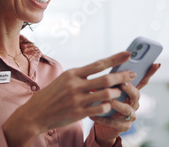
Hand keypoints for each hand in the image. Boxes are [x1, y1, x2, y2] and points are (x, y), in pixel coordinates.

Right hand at [3, 52, 136, 145]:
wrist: (35, 113)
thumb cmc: (52, 95)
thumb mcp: (63, 80)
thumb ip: (80, 76)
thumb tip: (100, 71)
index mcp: (72, 74)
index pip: (98, 64)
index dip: (115, 59)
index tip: (128, 54)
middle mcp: (75, 85)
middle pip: (106, 78)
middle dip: (123, 76)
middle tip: (133, 75)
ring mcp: (78, 100)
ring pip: (106, 94)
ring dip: (116, 93)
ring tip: (119, 93)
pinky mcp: (79, 113)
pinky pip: (101, 109)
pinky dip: (108, 106)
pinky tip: (109, 106)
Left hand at [90, 63, 160, 146]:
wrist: (100, 123)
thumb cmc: (104, 101)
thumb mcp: (107, 88)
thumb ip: (111, 78)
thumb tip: (112, 62)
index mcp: (131, 91)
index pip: (143, 80)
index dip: (150, 72)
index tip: (156, 63)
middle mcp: (133, 103)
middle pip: (136, 94)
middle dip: (129, 88)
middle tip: (122, 83)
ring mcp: (130, 115)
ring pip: (127, 109)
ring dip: (117, 104)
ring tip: (108, 101)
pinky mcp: (123, 126)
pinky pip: (115, 123)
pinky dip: (103, 119)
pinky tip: (93, 115)